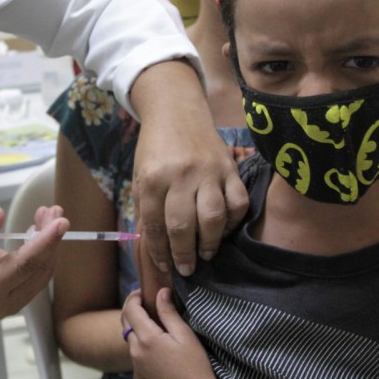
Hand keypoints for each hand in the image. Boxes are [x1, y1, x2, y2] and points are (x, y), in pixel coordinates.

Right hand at [0, 205, 66, 318]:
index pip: (22, 267)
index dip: (43, 243)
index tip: (59, 222)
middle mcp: (3, 304)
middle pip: (37, 269)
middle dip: (50, 238)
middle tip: (54, 211)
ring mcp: (15, 303)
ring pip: (44, 270)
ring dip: (51, 241)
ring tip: (48, 214)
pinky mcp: (23, 295)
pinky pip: (41, 271)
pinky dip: (46, 247)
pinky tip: (43, 227)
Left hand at [123, 287, 218, 378]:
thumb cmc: (194, 365)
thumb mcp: (184, 335)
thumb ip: (169, 313)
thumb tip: (161, 292)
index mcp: (146, 338)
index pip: (131, 310)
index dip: (133, 297)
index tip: (143, 290)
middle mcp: (136, 349)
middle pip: (125, 321)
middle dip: (130, 307)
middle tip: (143, 298)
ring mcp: (137, 361)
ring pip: (127, 334)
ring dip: (132, 321)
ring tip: (148, 313)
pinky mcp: (141, 370)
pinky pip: (133, 346)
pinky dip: (137, 334)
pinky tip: (151, 332)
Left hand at [131, 61, 248, 275]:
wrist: (176, 111)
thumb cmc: (155, 149)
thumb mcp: (141, 176)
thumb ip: (147, 209)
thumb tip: (154, 246)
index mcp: (154, 178)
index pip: (156, 225)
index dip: (160, 251)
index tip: (165, 265)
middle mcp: (181, 175)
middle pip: (184, 226)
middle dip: (185, 254)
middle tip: (187, 268)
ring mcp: (209, 171)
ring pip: (214, 217)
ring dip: (210, 242)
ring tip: (206, 253)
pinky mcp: (230, 168)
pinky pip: (238, 201)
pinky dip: (233, 221)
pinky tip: (224, 229)